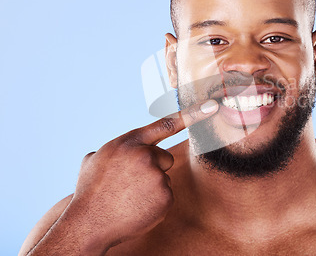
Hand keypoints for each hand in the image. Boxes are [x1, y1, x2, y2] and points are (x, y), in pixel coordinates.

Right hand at [68, 99, 218, 251]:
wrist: (88, 224)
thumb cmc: (89, 192)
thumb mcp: (93, 160)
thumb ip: (113, 150)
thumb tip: (111, 150)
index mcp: (129, 142)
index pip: (165, 124)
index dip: (191, 114)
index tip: (211, 106)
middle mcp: (145, 155)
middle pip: (165, 158)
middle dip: (153, 168)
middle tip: (130, 184)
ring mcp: (156, 176)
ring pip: (164, 178)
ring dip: (152, 187)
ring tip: (129, 197)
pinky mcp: (165, 196)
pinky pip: (166, 196)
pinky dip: (155, 203)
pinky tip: (137, 208)